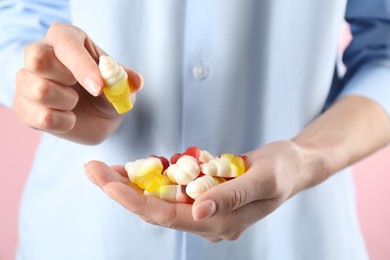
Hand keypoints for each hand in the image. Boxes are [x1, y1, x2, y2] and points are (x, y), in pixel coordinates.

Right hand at [14, 23, 142, 143]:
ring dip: (68, 103)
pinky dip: (62, 122)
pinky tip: (69, 118)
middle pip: (37, 59)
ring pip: (39, 90)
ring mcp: (28, 80)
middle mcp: (40, 53)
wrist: (99, 118)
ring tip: (76, 102)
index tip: (99, 88)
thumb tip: (136, 81)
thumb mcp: (123, 86)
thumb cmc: (108, 92)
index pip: (66, 44)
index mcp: (66, 38)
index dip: (82, 66)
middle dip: (67, 80)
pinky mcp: (24, 106)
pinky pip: (39, 117)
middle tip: (83, 88)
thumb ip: (126, 81)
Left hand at [84, 141, 314, 241]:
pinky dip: (151, 179)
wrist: (294, 166)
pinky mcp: (203, 195)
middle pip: (155, 209)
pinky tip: (133, 168)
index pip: (168, 216)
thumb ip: (232, 196)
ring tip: (102, 169)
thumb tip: (197, 210)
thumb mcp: (264, 179)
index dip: (134, 201)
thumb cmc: (283, 170)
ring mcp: (204, 209)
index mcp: (220, 223)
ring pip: (159, 200)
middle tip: (92, 170)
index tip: (106, 183)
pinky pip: (171, 190)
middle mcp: (207, 221)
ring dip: (131, 185)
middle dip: (122, 191)